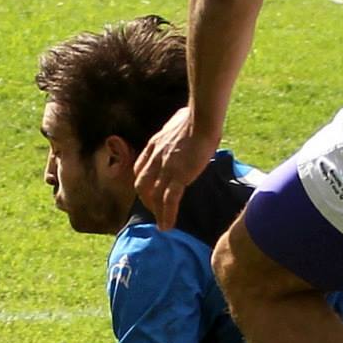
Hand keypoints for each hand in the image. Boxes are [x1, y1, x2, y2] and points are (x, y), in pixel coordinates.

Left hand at [134, 103, 217, 231]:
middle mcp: (155, 159)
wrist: (201, 120)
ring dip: (156, 212)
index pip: (140, 169)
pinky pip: (169, 200)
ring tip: (162, 225)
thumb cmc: (195, 117)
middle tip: (155, 210)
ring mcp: (165, 169)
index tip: (149, 191)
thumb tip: (184, 124)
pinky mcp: (178, 177)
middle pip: (142, 185)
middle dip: (146, 200)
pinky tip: (168, 226)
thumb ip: (176, 130)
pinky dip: (167, 215)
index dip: (143, 183)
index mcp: (154, 146)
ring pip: (154, 196)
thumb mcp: (177, 122)